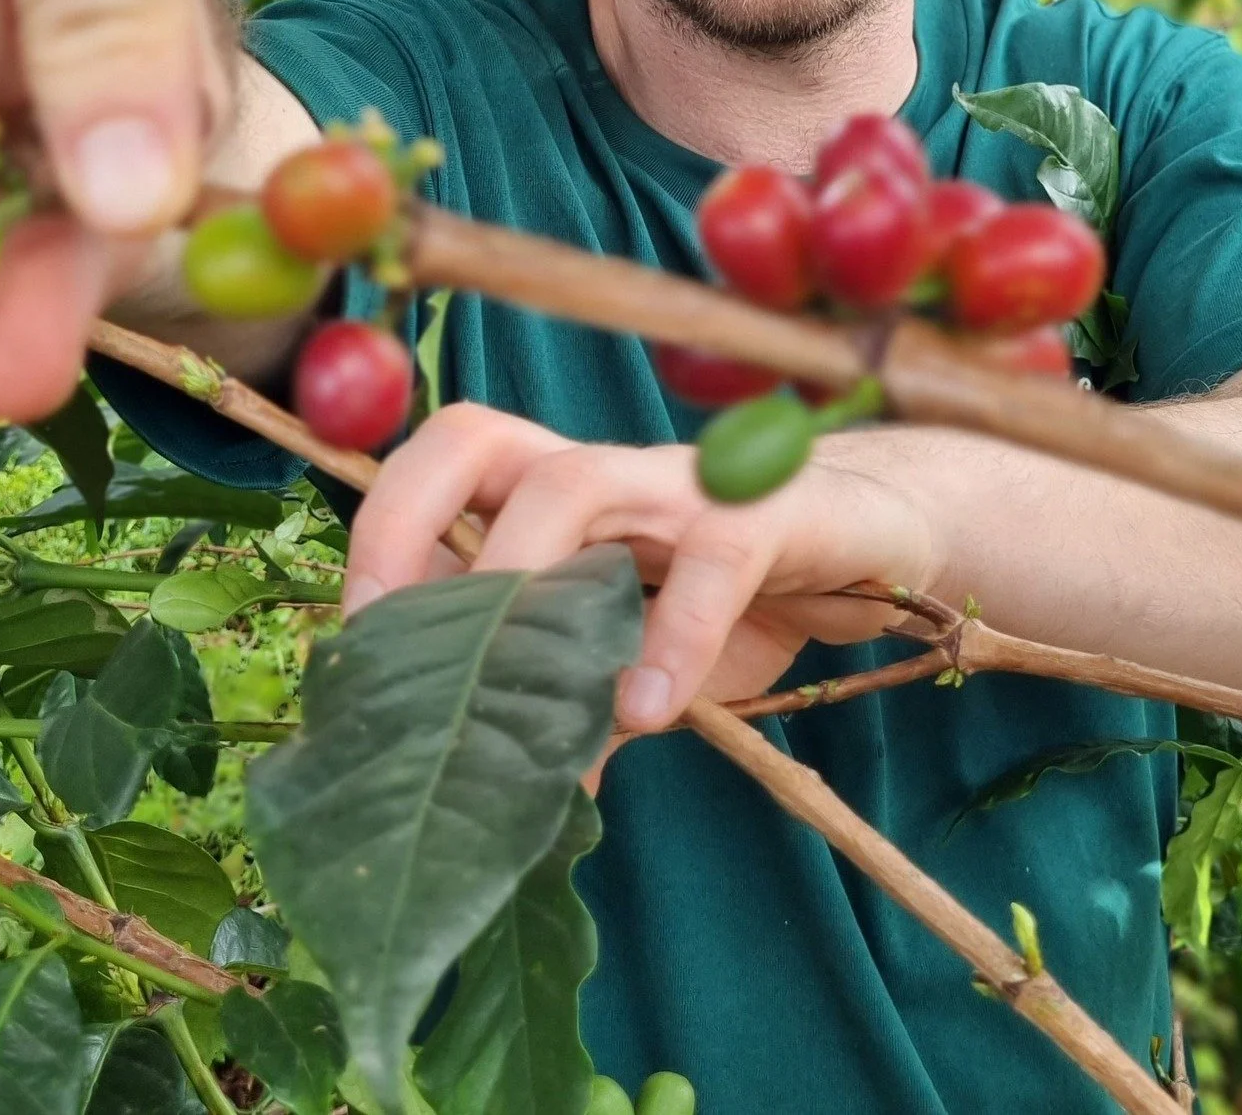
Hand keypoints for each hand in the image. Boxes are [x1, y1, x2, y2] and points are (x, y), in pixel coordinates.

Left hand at [344, 402, 933, 732]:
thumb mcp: (639, 652)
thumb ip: (571, 704)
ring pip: (576, 482)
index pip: (442, 462)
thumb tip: (496, 801)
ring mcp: (685, 484)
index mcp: (559, 489)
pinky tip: (650, 711)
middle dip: (409, 528)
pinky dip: (673, 635)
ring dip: (521, 582)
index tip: (358, 638)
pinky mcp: (773, 512)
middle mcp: (607, 471)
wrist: (883, 539)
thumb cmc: (739, 593)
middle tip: (397, 648)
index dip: (384, 529)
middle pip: (477, 440)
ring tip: (505, 689)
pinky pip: (715, 557)